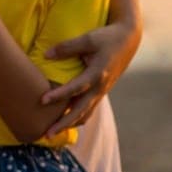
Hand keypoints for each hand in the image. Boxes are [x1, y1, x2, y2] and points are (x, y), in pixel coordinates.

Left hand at [39, 17, 142, 135]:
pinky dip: (78, 117)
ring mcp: (102, 91)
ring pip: (86, 113)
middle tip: (47, 134)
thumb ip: (67, 47)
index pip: (75, 88)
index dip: (59, 95)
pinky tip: (67, 122)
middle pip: (81, 110)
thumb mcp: (87, 39)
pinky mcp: (101, 90)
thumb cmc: (106, 38)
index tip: (42, 101)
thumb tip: (46, 55)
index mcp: (97, 74)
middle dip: (64, 123)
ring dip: (70, 124)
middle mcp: (101, 87)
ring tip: (54, 132)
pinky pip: (89, 108)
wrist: (128, 39)